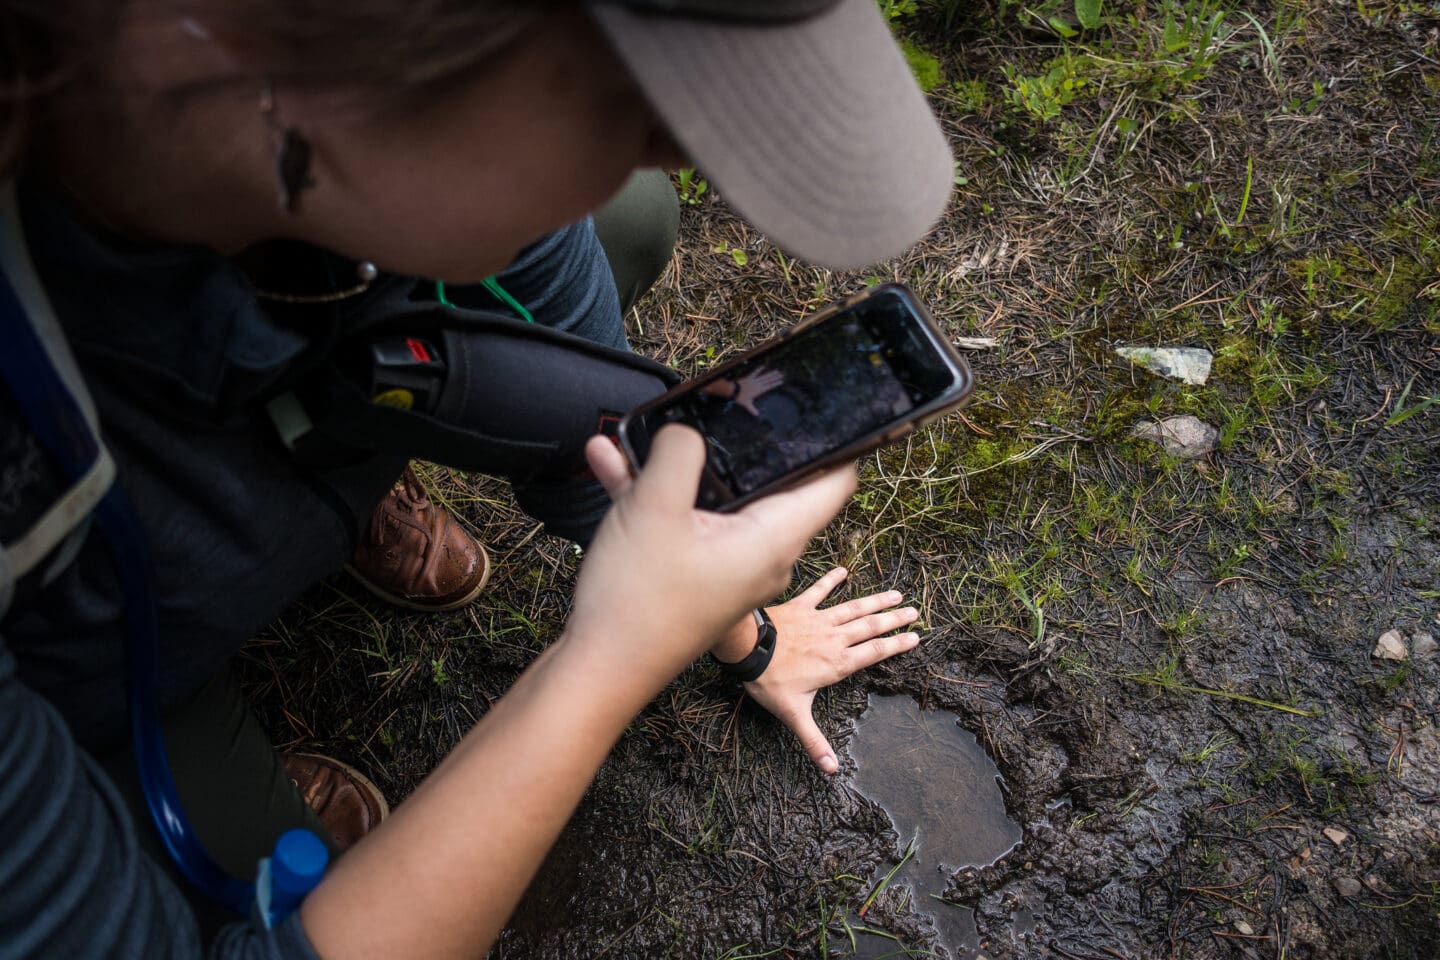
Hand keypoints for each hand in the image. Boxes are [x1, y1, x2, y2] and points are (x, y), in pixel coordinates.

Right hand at [575, 427, 855, 678]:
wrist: (601, 673)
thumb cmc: (637, 603)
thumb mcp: (653, 508)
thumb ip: (678, 453)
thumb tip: (687, 428)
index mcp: (774, 539)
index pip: (836, 481)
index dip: (836, 440)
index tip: (814, 407)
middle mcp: (765, 555)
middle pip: (776, 484)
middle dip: (746, 446)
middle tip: (722, 409)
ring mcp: (734, 568)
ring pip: (723, 501)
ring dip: (689, 467)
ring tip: (649, 435)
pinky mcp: (703, 576)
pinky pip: (692, 521)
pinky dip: (663, 494)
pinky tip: (617, 465)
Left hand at [732, 366, 785, 415]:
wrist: (733, 390)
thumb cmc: (740, 398)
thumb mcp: (747, 404)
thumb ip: (752, 409)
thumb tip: (757, 415)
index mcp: (759, 390)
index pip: (769, 386)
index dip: (776, 383)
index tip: (781, 381)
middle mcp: (758, 384)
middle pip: (768, 380)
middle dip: (775, 377)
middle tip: (782, 374)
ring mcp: (754, 380)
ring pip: (764, 376)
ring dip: (770, 373)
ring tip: (776, 371)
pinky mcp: (749, 377)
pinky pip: (755, 372)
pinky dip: (759, 369)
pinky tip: (763, 366)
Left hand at [742, 568, 919, 774]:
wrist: (746, 649)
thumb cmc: (770, 682)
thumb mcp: (794, 715)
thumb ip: (814, 741)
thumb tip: (832, 769)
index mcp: (837, 663)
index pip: (874, 653)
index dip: (896, 645)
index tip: (916, 637)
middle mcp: (834, 639)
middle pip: (870, 627)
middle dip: (894, 620)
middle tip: (914, 611)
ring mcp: (818, 619)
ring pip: (853, 608)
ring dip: (875, 601)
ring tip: (895, 594)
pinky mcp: (801, 607)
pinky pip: (819, 590)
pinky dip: (831, 580)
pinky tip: (843, 571)